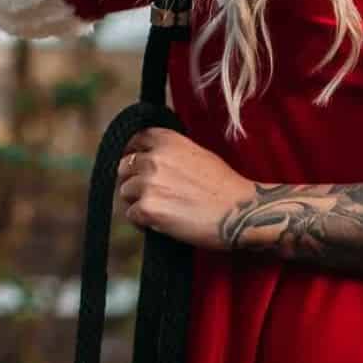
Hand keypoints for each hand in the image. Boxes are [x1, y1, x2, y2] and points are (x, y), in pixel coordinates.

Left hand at [118, 127, 252, 250]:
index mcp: (167, 140)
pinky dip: (141, 221)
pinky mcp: (148, 209)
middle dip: (132, 179)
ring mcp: (149, 183)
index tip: (136, 165)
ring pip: (125, 192)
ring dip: (137, 201)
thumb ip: (171, 152)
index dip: (134, 153)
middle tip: (147, 193)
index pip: (136, 139)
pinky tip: (158, 223)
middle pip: (124, 166)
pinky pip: (131, 215)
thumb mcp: (197, 153)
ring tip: (157, 210)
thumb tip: (151, 158)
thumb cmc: (223, 185)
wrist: (238, 211)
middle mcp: (155, 157)